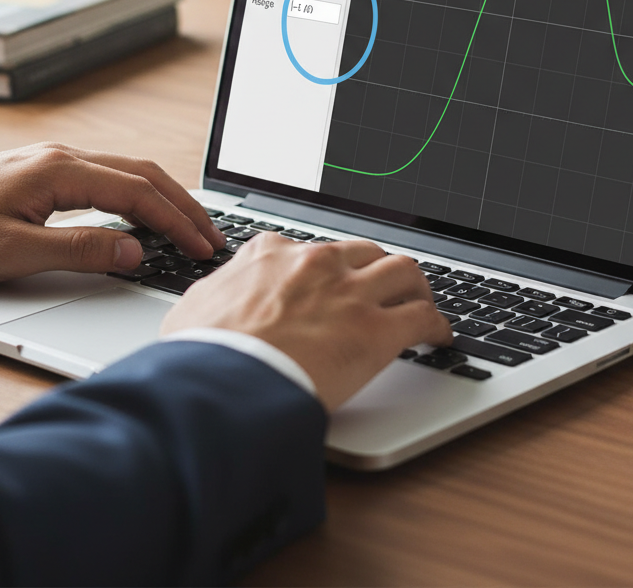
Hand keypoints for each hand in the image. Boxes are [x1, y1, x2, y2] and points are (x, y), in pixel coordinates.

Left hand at [0, 142, 224, 280]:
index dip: (176, 221)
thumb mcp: (14, 252)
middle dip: (182, 205)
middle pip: (142, 174)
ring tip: (188, 227)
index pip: (137, 193)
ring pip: (127, 172)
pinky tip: (143, 214)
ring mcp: (54, 161)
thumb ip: (80, 250)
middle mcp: (62, 156)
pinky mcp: (44, 172)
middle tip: (211, 237)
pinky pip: (106, 178)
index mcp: (59, 170)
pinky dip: (136, 195)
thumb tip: (133, 250)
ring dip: (162, 198)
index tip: (201, 246)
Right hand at [161, 233, 452, 411]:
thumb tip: (207, 304)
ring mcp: (349, 292)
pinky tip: (439, 338)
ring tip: (420, 303)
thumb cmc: (200, 353)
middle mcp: (315, 262)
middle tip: (381, 290)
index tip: (330, 284)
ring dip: (414, 287)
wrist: (220, 383)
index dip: (325, 270)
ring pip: (404, 270)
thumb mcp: (193, 308)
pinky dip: (437, 325)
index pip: (310, 250)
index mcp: (271, 253)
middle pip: (364, 252)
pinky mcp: (375, 330)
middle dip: (376, 269)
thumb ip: (214, 296)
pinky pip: (423, 317)